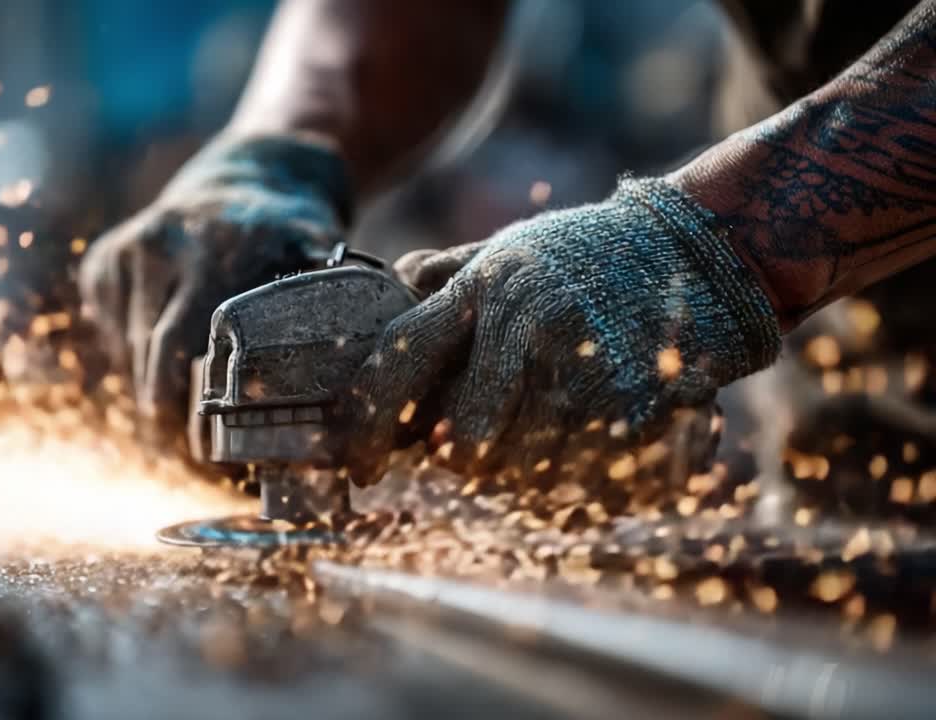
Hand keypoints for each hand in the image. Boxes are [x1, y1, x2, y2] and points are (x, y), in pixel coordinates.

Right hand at [79, 134, 352, 444]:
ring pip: (129, 356)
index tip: (211, 463)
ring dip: (151, 396)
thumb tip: (359, 417)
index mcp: (221, 255)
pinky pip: (110, 334)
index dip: (197, 420)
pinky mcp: (102, 260)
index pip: (192, 361)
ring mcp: (129, 251)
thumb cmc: (299, 240)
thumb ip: (331, 323)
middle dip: (169, 424)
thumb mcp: (321, 269)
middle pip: (153, 367)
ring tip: (182, 431)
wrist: (256, 171)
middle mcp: (165, 246)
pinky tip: (165, 366)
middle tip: (193, 462)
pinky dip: (132, 360)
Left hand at [341, 178, 782, 486]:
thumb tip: (387, 287)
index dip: (368, 423)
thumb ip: (447, 274)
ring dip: (524, 478)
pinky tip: (590, 454)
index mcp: (486, 287)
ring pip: (523, 474)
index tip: (359, 467)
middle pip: (463, 443)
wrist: (703, 251)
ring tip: (549, 444)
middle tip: (479, 457)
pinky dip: (577, 487)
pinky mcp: (637, 407)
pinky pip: (583, 483)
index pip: (400, 360)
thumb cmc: (590, 256)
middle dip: (466, 463)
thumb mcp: (510, 246)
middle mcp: (527, 327)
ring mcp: (584, 369)